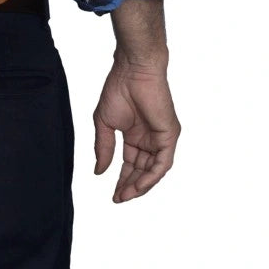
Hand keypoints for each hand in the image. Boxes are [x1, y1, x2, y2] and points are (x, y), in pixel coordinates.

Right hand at [93, 60, 179, 202]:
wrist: (132, 70)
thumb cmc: (117, 89)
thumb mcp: (104, 123)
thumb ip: (103, 148)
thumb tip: (99, 172)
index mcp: (135, 136)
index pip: (131, 164)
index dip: (121, 180)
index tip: (112, 194)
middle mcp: (150, 139)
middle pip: (142, 170)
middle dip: (130, 186)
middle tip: (119, 198)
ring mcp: (161, 138)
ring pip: (153, 170)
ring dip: (141, 185)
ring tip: (126, 195)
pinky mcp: (169, 135)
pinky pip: (162, 163)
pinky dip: (151, 176)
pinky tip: (139, 185)